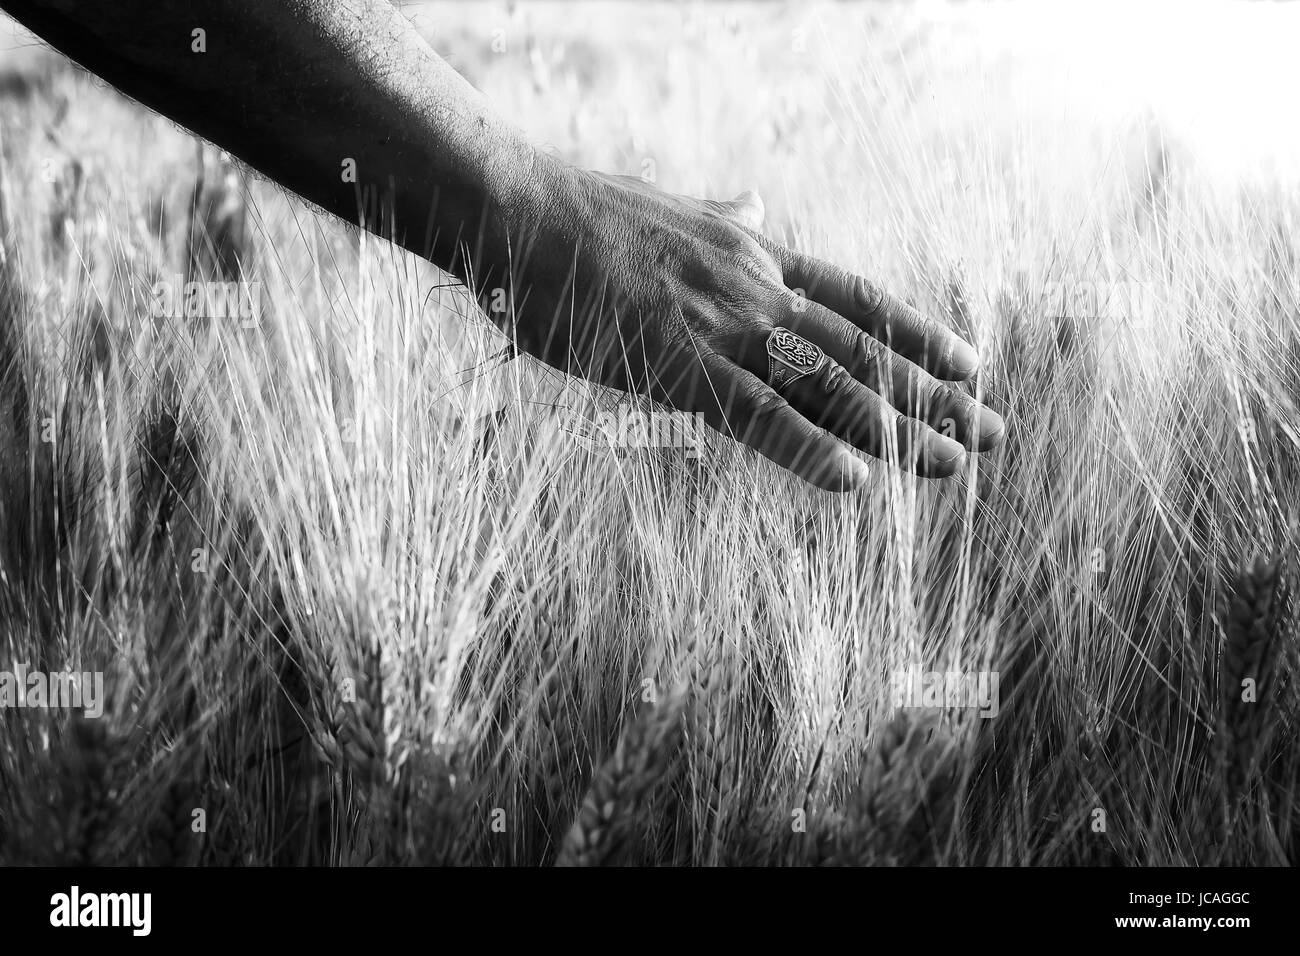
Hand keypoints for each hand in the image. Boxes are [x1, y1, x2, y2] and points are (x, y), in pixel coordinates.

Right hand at [493, 158, 1004, 490]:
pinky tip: (854, 481)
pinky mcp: (675, 361)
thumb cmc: (581, 214)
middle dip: (935, 395)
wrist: (517, 209)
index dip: (919, 335)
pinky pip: (754, 413)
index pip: (858, 300)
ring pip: (828, 382)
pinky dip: (807, 446)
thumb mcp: (671, 205)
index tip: (971, 364)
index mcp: (754, 252)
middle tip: (995, 432)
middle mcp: (755, 287)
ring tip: (958, 462)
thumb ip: (722, 212)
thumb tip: (757, 197)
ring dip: (898, 426)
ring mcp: (720, 323)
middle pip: (863, 349)